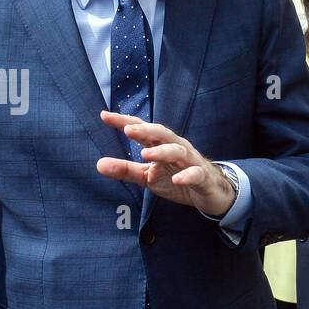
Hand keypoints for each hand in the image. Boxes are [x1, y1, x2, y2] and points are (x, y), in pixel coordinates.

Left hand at [95, 112, 237, 216]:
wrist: (210, 193)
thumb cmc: (177, 178)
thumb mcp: (147, 176)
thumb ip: (125, 170)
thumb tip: (99, 164)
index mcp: (161, 144)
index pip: (142, 129)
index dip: (124, 121)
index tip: (104, 115)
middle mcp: (176, 147)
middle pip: (161, 133)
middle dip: (145, 130)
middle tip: (128, 130)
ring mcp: (191, 161)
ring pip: (178, 151)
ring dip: (162, 151)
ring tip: (145, 154)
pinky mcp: (202, 177)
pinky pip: (195, 174)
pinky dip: (187, 175)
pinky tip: (177, 179)